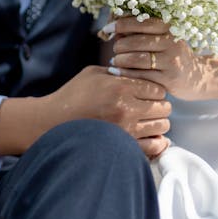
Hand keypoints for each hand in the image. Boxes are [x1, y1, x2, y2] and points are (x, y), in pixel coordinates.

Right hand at [0, 65, 171, 159]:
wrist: (53, 122)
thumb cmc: (72, 95)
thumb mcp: (93, 73)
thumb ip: (118, 71)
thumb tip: (136, 71)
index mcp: (121, 87)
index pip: (157, 88)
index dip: (154, 90)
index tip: (147, 92)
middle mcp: (126, 109)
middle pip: (164, 107)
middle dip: (159, 105)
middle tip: (149, 106)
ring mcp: (126, 131)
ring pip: (162, 126)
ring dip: (157, 123)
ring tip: (146, 121)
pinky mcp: (124, 147)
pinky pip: (154, 146)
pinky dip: (156, 141)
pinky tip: (147, 136)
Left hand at [107, 17, 217, 100]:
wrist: (197, 78)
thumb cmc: (171, 55)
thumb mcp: (162, 39)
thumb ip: (140, 31)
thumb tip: (113, 26)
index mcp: (169, 28)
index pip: (141, 21)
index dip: (120, 24)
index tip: (107, 28)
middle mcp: (172, 43)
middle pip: (136, 41)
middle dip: (119, 44)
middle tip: (115, 48)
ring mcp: (171, 61)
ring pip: (137, 59)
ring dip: (120, 59)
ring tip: (115, 61)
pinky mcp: (169, 79)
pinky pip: (140, 75)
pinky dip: (124, 73)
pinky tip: (116, 71)